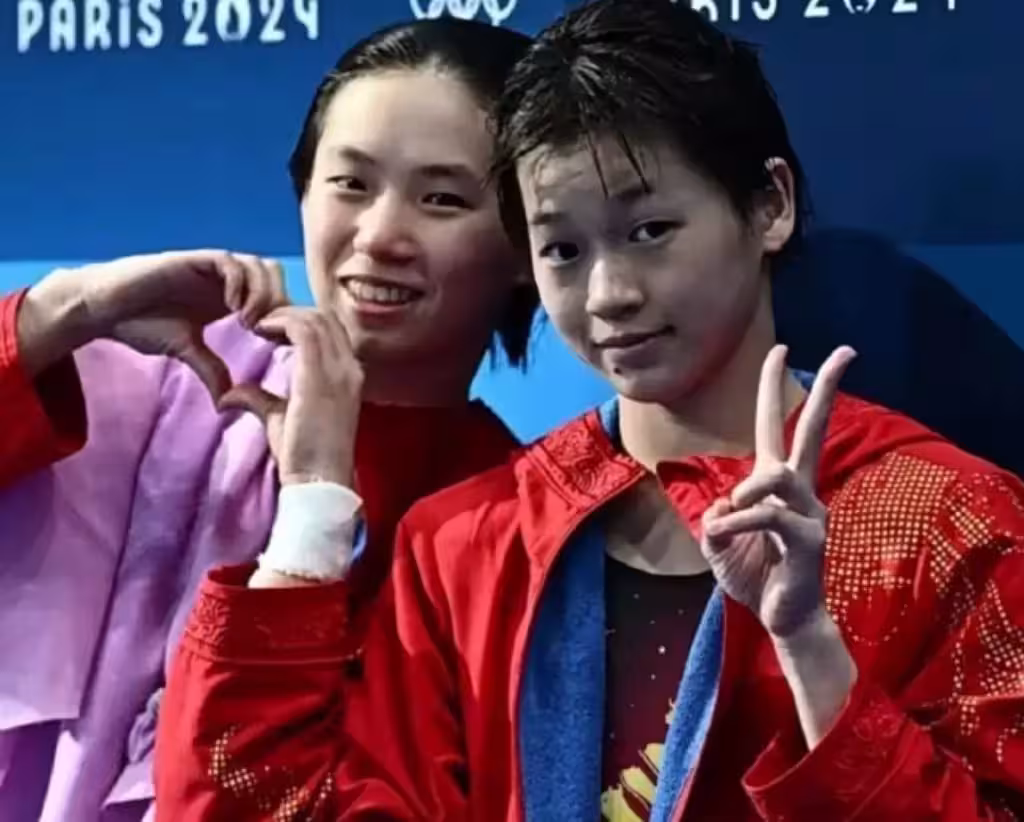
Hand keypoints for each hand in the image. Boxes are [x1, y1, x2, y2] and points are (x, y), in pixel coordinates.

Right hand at [17, 250, 287, 400]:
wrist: (103, 308)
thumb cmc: (140, 323)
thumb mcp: (185, 350)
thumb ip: (210, 370)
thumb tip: (226, 404)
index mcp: (228, 297)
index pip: (273, 294)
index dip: (282, 316)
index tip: (275, 344)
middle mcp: (224, 279)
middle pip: (274, 276)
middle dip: (278, 303)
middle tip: (265, 332)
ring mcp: (209, 266)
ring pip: (257, 265)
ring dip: (261, 294)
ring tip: (248, 323)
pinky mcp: (192, 259)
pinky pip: (228, 261)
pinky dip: (238, 283)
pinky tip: (231, 308)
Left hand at [218, 307, 363, 487]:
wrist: (317, 481)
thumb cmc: (303, 457)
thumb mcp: (279, 420)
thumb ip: (259, 399)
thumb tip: (230, 393)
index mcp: (347, 377)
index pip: (331, 331)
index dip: (301, 322)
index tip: (270, 330)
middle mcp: (349, 368)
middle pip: (326, 318)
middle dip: (292, 312)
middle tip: (261, 320)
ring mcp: (339, 370)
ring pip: (316, 318)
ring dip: (284, 314)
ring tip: (258, 322)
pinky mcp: (320, 376)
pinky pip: (303, 330)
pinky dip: (280, 322)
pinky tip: (260, 329)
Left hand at [700, 344, 855, 639]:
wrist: (780, 618)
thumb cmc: (753, 575)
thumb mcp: (719, 540)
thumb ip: (717, 514)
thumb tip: (724, 502)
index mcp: (777, 483)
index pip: (777, 425)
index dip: (775, 387)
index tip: (782, 349)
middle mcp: (800, 490)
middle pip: (816, 429)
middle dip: (829, 388)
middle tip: (846, 349)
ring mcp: (810, 512)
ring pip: (778, 476)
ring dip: (747, 490)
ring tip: (731, 509)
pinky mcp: (809, 539)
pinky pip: (769, 516)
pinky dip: (738, 521)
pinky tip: (725, 533)